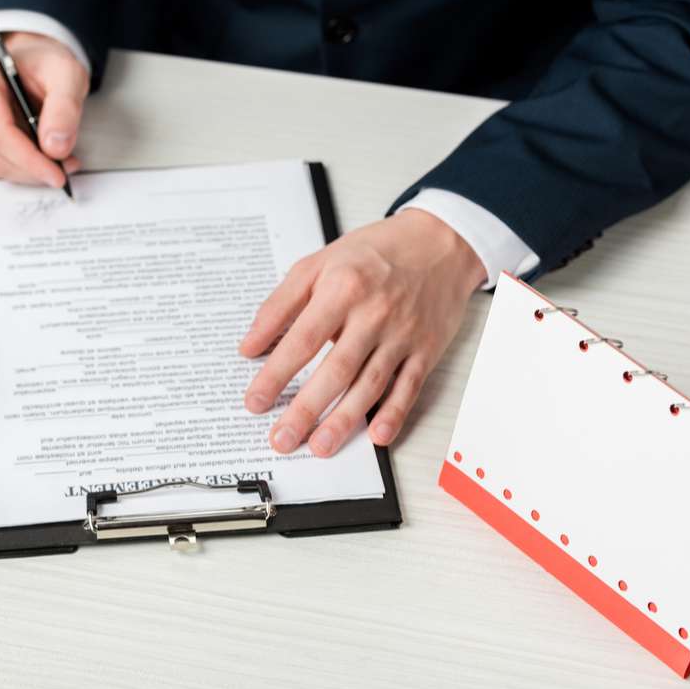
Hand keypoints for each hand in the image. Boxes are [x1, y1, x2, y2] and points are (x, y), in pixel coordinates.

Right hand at [0, 32, 89, 184]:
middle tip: (63, 168)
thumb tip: (55, 146)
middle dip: (31, 168)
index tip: (56, 173)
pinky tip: (40, 156)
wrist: (30, 60)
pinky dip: (19, 167)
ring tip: (57, 161)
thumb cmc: (42, 63)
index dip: (28, 158)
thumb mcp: (66, 74)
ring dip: (27, 171)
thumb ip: (64, 108)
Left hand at [238, 209, 485, 456]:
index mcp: (342, 288)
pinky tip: (377, 436)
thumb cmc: (375, 253)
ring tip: (319, 446)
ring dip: (344, 420)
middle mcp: (374, 314)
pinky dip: (394, 414)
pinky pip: (409, 387)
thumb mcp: (318, 263)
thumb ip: (280, 304)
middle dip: (306, 409)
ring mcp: (403, 334)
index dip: (276, 374)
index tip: (256, 401)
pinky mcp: (426, 349)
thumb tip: (250, 344)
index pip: (302, 340)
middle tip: (282, 438)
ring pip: (370, 384)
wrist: (439, 242)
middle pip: (336, 370)